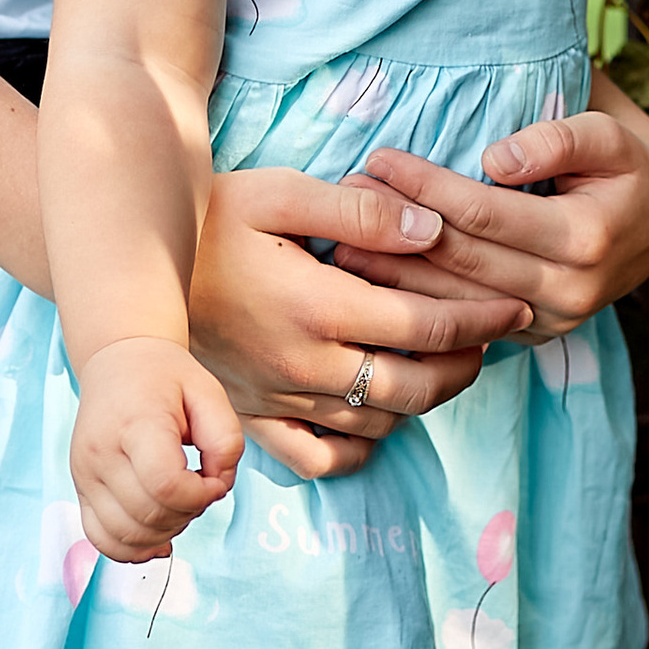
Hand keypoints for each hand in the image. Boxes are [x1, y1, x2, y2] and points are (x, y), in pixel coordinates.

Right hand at [71, 337, 244, 561]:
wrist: (117, 361)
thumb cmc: (167, 378)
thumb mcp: (209, 392)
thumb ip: (226, 440)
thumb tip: (216, 486)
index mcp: (135, 422)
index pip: (166, 485)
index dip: (201, 495)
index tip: (214, 479)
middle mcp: (100, 452)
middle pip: (148, 515)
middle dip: (188, 513)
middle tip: (201, 488)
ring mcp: (84, 474)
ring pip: (124, 535)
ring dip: (164, 533)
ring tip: (180, 504)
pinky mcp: (80, 489)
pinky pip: (101, 540)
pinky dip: (132, 549)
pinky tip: (158, 534)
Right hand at [185, 163, 533, 463]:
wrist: (135, 265)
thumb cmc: (214, 216)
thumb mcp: (282, 190)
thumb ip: (360, 210)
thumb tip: (433, 228)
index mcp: (315, 305)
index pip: (423, 323)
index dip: (479, 317)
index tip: (513, 306)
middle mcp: (300, 363)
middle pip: (412, 385)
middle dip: (467, 363)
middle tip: (495, 337)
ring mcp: (276, 398)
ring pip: (376, 422)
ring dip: (426, 399)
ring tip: (451, 366)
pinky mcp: (253, 416)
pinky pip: (319, 457)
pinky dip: (361, 447)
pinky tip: (382, 416)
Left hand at [334, 78, 648, 347]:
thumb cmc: (625, 161)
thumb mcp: (608, 133)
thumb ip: (557, 138)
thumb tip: (494, 160)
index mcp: (585, 238)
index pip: (484, 212)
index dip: (427, 185)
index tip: (379, 155)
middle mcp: (568, 291)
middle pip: (461, 260)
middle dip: (397, 227)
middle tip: (342, 193)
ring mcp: (550, 321)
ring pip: (456, 302)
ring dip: (395, 273)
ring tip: (340, 239)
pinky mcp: (534, 334)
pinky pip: (467, 321)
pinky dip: (419, 299)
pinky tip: (375, 277)